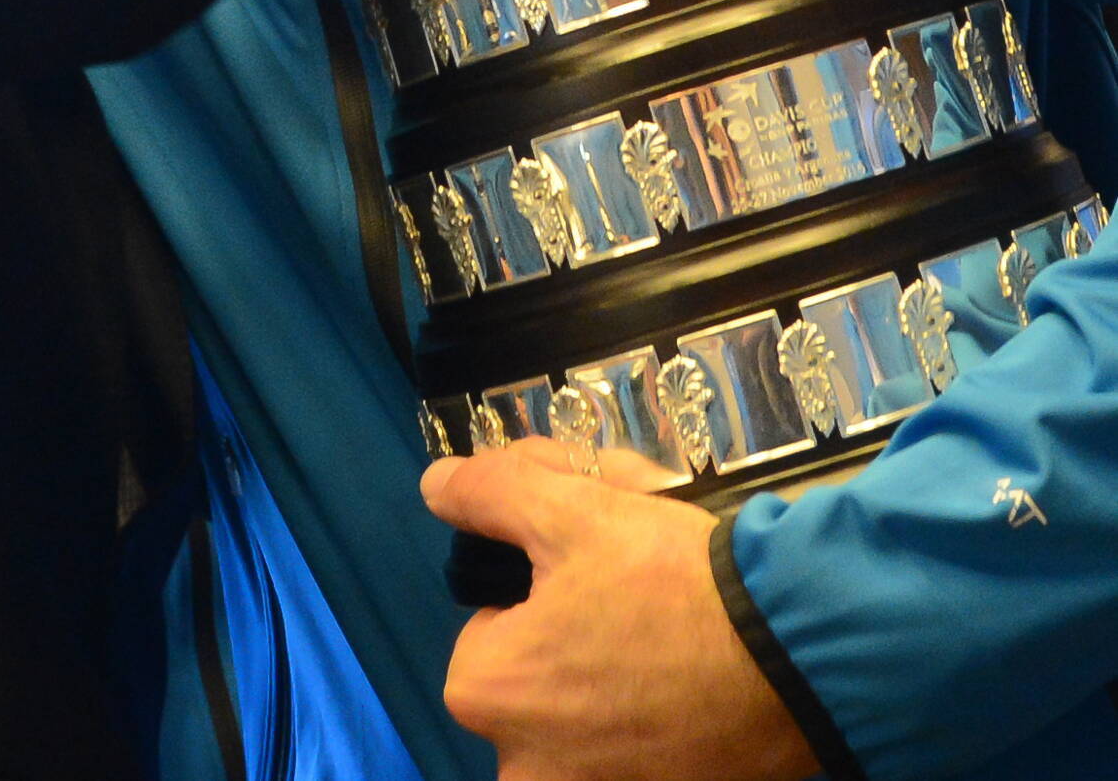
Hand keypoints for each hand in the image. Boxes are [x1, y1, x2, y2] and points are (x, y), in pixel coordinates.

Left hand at [422, 442, 818, 780]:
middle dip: (576, 627)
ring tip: (671, 623)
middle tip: (636, 588)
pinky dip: (657, 711)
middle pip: (537, 674)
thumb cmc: (670, 578)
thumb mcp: (568, 506)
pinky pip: (637, 748)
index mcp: (489, 694)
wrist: (801, 654)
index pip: (487, 627)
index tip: (585, 569)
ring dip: (616, 669)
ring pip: (586, 715)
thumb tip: (436, 485)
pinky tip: (693, 672)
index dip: (532, 589)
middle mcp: (531, 769)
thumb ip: (488, 491)